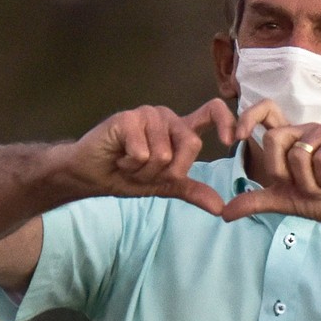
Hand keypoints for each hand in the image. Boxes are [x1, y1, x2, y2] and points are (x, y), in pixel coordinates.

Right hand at [61, 98, 235, 214]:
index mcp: (179, 130)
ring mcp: (147, 115)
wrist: (90, 176)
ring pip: (164, 154)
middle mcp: (166, 118)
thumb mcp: (164, 186)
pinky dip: (130, 165)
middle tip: (144, 170)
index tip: (230, 140)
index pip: (212, 112)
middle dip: (167, 171)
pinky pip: (143, 153)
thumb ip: (192, 191)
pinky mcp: (127, 118)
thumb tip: (221, 208)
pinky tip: (118, 158)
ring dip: (144, 171)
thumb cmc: (126, 176)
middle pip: (191, 145)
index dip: (226, 121)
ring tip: (128, 163)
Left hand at [222, 100, 320, 244]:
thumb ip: (256, 201)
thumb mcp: (286, 201)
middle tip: (304, 188)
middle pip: (274, 139)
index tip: (237, 137)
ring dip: (309, 183)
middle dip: (284, 174)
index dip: (248, 117)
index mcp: (291, 139)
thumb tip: (224, 213)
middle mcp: (306, 130)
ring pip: (298, 154)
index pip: (265, 112)